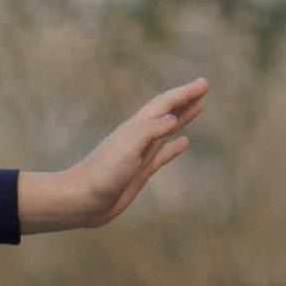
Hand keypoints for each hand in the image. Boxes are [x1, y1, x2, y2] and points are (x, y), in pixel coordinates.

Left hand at [17, 77, 206, 232]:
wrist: (81, 201)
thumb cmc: (101, 174)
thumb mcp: (127, 148)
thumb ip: (149, 130)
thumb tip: (173, 118)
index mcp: (136, 127)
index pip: (165, 104)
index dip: (184, 93)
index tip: (204, 84)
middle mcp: (139, 137)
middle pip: (167, 112)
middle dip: (185, 99)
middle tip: (204, 86)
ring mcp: (140, 154)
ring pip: (167, 130)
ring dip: (183, 118)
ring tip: (199, 107)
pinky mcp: (140, 172)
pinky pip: (162, 155)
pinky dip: (175, 148)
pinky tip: (184, 143)